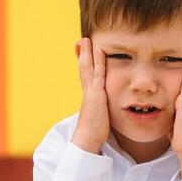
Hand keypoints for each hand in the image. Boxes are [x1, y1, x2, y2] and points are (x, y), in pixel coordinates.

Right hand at [70, 37, 110, 153]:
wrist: (87, 140)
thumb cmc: (94, 132)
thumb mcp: (98, 117)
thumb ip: (100, 110)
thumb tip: (102, 111)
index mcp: (88, 96)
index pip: (85, 76)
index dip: (83, 63)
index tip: (81, 52)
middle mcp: (87, 92)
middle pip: (83, 68)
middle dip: (82, 54)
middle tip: (80, 41)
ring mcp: (91, 92)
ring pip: (88, 68)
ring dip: (87, 53)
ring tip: (85, 40)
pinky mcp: (96, 95)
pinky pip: (98, 75)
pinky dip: (98, 62)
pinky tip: (100, 52)